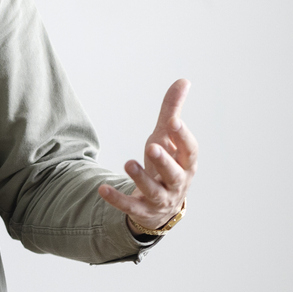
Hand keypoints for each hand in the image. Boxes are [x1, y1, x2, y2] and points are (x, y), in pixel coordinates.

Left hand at [99, 79, 196, 231]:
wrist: (162, 205)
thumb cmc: (166, 163)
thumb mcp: (167, 138)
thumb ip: (172, 112)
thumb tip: (183, 81)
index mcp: (187, 164)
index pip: (190, 151)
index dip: (183, 137)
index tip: (174, 122)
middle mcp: (177, 183)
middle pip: (174, 174)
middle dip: (164, 161)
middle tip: (151, 146)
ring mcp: (160, 199)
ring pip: (153, 191)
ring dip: (140, 178)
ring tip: (128, 163)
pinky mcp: (142, 210)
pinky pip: (130, 206)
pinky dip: (117, 198)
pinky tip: (102, 189)